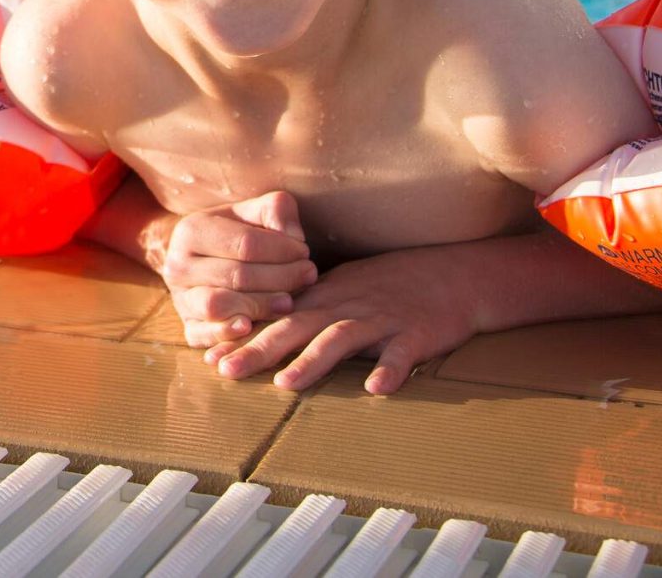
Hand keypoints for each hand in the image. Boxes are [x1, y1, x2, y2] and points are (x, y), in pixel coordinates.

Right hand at [160, 191, 315, 348]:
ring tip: (288, 302)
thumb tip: (292, 236)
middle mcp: (178, 265)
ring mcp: (180, 298)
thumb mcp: (252, 213)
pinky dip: (226, 333)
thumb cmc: (236, 235)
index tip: (306, 252)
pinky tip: (250, 327)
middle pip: (236, 275)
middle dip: (281, 277)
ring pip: (217, 305)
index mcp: (192, 230)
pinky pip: (204, 335)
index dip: (282, 250)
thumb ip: (275, 210)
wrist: (201, 260)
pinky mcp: (188, 327)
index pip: (245, 243)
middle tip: (308, 275)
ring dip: (259, 305)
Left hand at [208, 245, 478, 394]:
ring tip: (287, 382)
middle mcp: (347, 307)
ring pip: (342, 338)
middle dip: (260, 348)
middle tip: (226, 369)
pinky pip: (402, 354)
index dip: (244, 335)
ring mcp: (382, 320)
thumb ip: (305, 309)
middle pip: (297, 326)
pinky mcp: (416, 334)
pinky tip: (376, 387)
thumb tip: (261, 332)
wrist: (451, 275)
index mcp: (326, 298)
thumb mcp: (341, 289)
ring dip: (313, 361)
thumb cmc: (390, 285)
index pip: (277, 316)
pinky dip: (390, 369)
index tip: (209, 355)